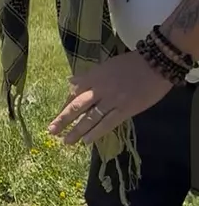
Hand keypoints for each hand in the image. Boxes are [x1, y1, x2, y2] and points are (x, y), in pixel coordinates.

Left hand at [48, 50, 171, 146]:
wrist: (155, 65)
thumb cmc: (131, 64)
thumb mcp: (105, 66)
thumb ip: (88, 76)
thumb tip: (70, 81)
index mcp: (94, 77)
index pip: (74, 93)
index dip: (65, 106)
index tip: (58, 116)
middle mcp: (99, 89)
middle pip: (77, 107)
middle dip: (63, 119)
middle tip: (52, 131)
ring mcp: (112, 100)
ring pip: (90, 118)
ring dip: (77, 131)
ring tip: (67, 141)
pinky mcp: (125, 110)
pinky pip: (107, 124)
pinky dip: (96, 133)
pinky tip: (86, 141)